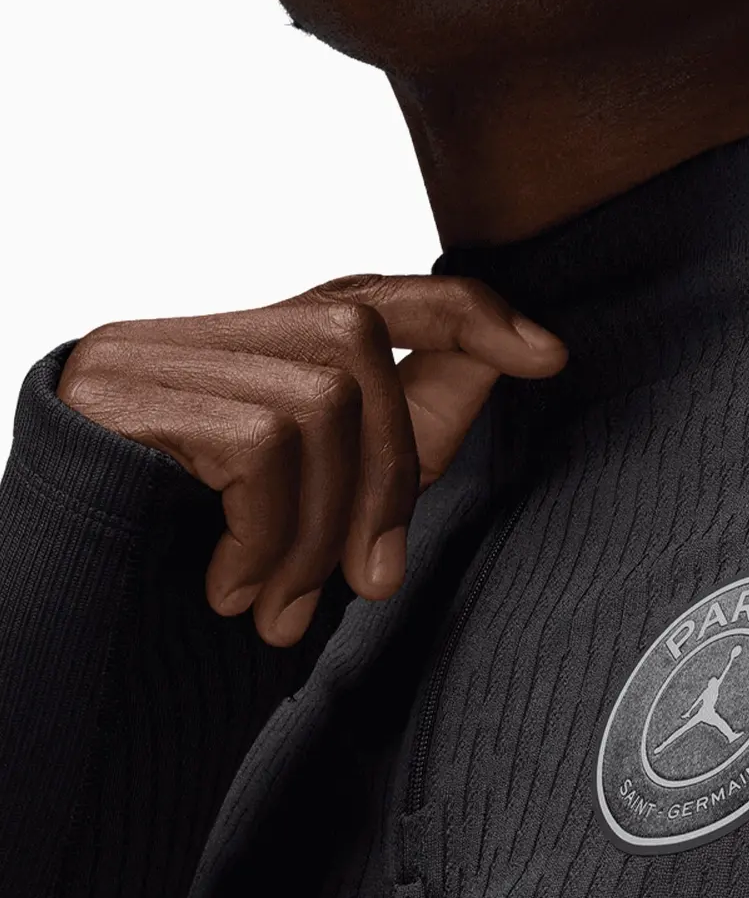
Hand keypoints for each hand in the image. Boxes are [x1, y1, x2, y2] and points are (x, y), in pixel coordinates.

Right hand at [55, 274, 567, 646]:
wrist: (49, 604)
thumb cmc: (185, 552)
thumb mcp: (317, 491)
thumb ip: (404, 428)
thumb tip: (521, 360)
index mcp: (261, 346)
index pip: (382, 293)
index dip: (470, 313)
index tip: (549, 356)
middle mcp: (212, 330)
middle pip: (358, 354)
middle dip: (385, 479)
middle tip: (367, 582)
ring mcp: (159, 353)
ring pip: (316, 406)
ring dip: (317, 532)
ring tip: (277, 603)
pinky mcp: (125, 392)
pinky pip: (258, 449)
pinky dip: (264, 537)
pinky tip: (230, 588)